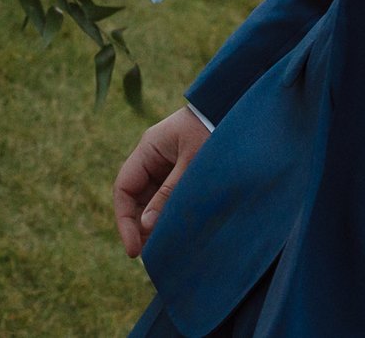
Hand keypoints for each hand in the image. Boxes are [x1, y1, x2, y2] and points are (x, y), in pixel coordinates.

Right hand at [113, 105, 211, 256]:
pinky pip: (169, 195)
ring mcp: (168, 162)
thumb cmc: (217, 129)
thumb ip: (169, 194)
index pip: (124, 188)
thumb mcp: (193, 164)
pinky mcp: (184, 169)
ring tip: (164, 250)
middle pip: (136, 197)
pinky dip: (170, 214)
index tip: (134, 249)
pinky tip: (177, 233)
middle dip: (140, 227)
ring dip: (156, 223)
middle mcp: (154, 156)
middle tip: (150, 256)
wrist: (240, 109)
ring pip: (152, 199)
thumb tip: (145, 226)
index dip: (125, 221)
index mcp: (149, 148)